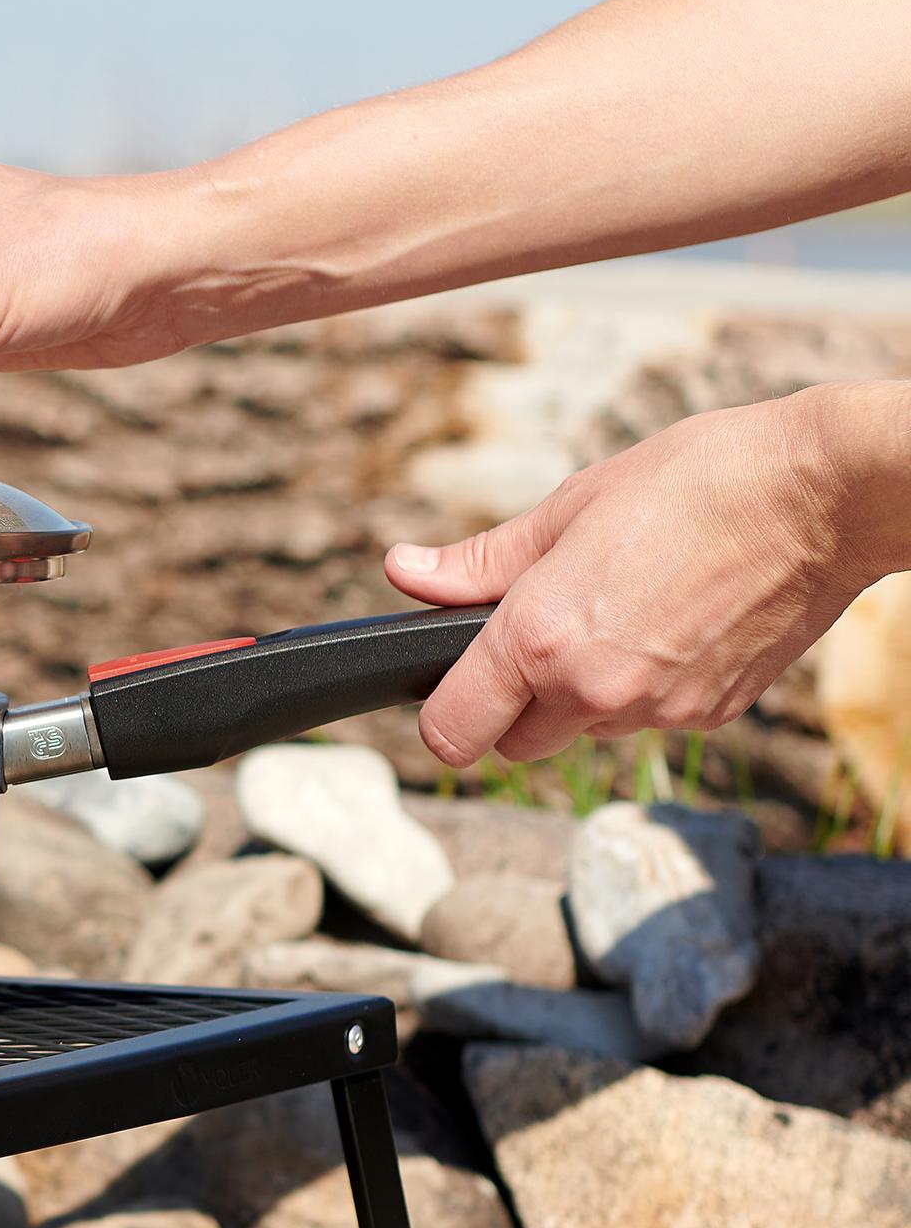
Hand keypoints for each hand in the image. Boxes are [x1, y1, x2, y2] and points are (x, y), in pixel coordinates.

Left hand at [397, 385, 910, 766]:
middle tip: (542, 636)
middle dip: (513, 705)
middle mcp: (593, 691)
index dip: (443, 715)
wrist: (824, 495)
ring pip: (585, 732)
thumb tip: (403, 571)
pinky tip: (672, 624)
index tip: (453, 687)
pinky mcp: (710, 716)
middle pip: (515, 744)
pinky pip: (649, 720)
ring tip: (621, 612)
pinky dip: (646, 688)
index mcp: (539, 640)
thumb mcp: (569, 507)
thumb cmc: (697, 483)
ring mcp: (656, 711)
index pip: (451, 735)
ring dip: (583, 695)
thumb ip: (478, 562)